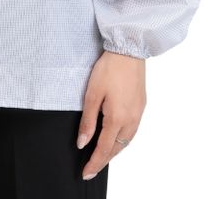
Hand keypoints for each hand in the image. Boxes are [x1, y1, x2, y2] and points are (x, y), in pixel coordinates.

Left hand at [77, 49, 145, 180]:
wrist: (128, 51)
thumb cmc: (109, 69)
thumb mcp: (92, 94)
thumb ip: (88, 121)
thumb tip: (82, 143)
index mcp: (117, 119)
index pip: (104, 149)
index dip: (94, 163)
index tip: (86, 173)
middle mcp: (131, 121)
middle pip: (117, 149)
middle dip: (104, 160)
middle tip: (91, 168)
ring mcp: (138, 115)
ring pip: (126, 142)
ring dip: (114, 151)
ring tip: (101, 156)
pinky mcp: (141, 107)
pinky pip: (132, 131)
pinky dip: (122, 140)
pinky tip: (115, 138)